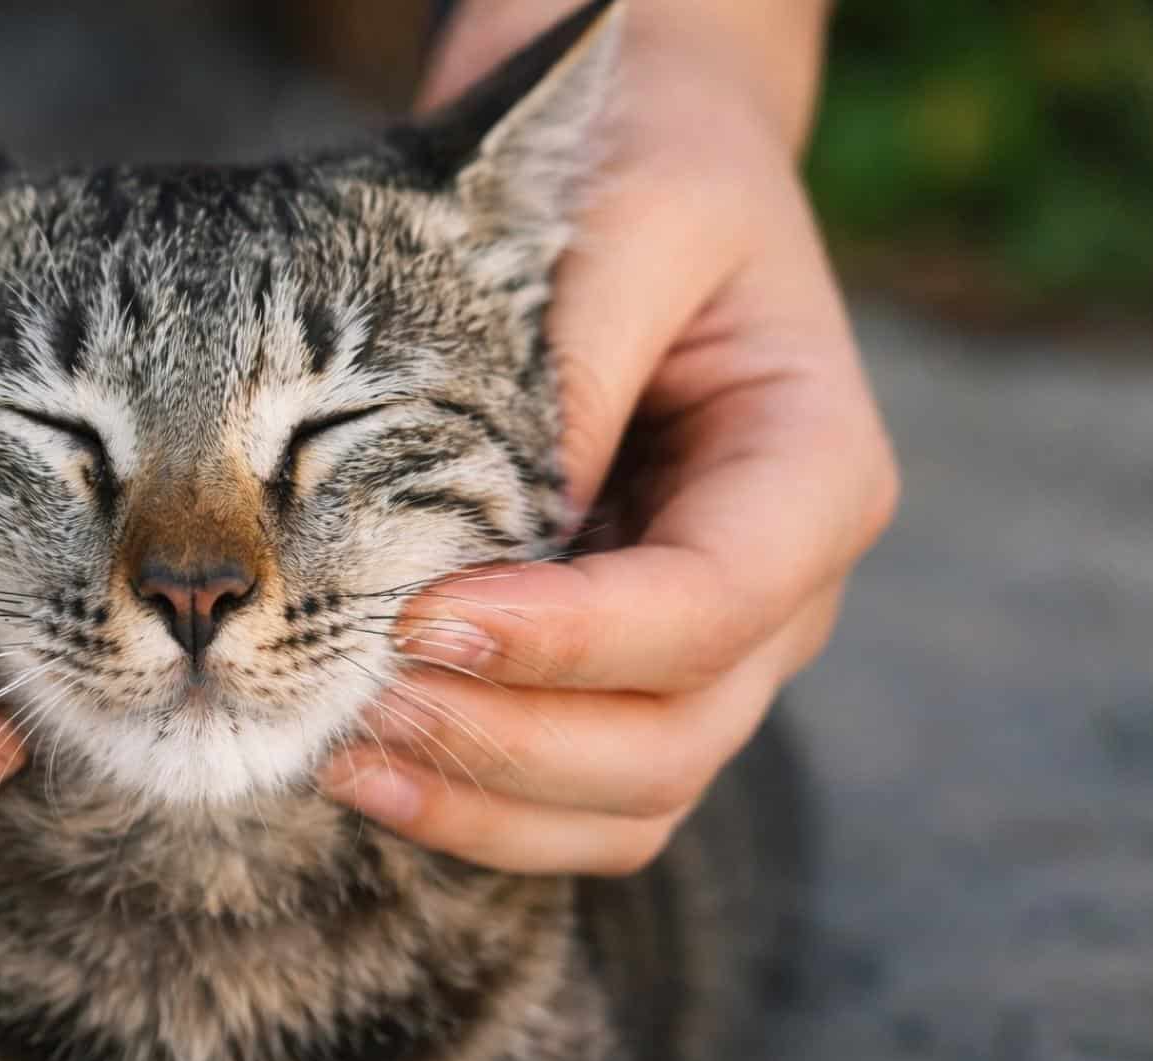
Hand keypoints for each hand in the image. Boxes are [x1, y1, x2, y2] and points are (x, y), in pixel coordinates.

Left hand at [319, 2, 898, 872]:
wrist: (652, 170)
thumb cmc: (649, 176)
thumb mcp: (633, 219)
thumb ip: (578, 365)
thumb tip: (501, 530)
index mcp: (813, 472)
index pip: (708, 608)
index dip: (567, 641)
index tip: (419, 617)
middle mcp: (781, 586)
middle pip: (672, 738)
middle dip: (510, 740)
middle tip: (356, 692)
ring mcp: (712, 645)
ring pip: (627, 799)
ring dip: (483, 797)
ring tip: (339, 749)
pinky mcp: (631, 665)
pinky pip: (575, 789)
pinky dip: (477, 798)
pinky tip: (363, 758)